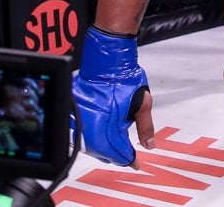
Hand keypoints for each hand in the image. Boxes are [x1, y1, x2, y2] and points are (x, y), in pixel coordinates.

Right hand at [72, 26, 153, 166]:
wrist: (107, 60)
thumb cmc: (124, 77)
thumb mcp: (143, 103)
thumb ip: (145, 127)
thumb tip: (149, 144)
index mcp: (104, 125)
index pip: (116, 152)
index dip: (128, 159)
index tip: (136, 163)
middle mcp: (88, 126)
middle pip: (101, 151)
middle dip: (116, 155)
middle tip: (128, 156)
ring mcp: (79, 120)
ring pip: (90, 144)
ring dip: (104, 147)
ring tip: (116, 147)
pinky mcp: (73, 113)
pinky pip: (82, 132)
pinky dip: (93, 137)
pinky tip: (102, 135)